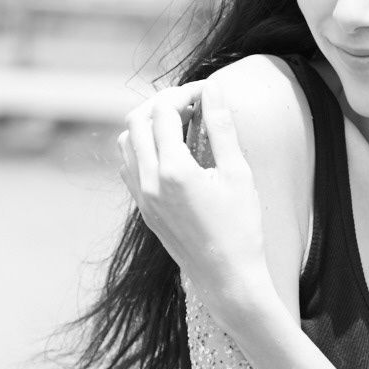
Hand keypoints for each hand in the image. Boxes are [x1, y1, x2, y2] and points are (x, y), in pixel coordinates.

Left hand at [116, 81, 269, 318]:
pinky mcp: (144, 210)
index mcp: (173, 170)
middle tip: (193, 102)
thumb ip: (222, 127)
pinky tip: (170, 151)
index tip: (208, 91)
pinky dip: (143, 147)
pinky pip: (129, 166)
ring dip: (148, 124)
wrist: (228, 279)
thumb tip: (214, 89)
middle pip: (137, 120)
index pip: (165, 111)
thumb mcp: (238, 174)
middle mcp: (148, 182)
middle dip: (163, 103)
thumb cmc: (241, 229)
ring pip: (127, 142)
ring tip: (181, 123)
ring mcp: (142, 198)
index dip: (186, 92)